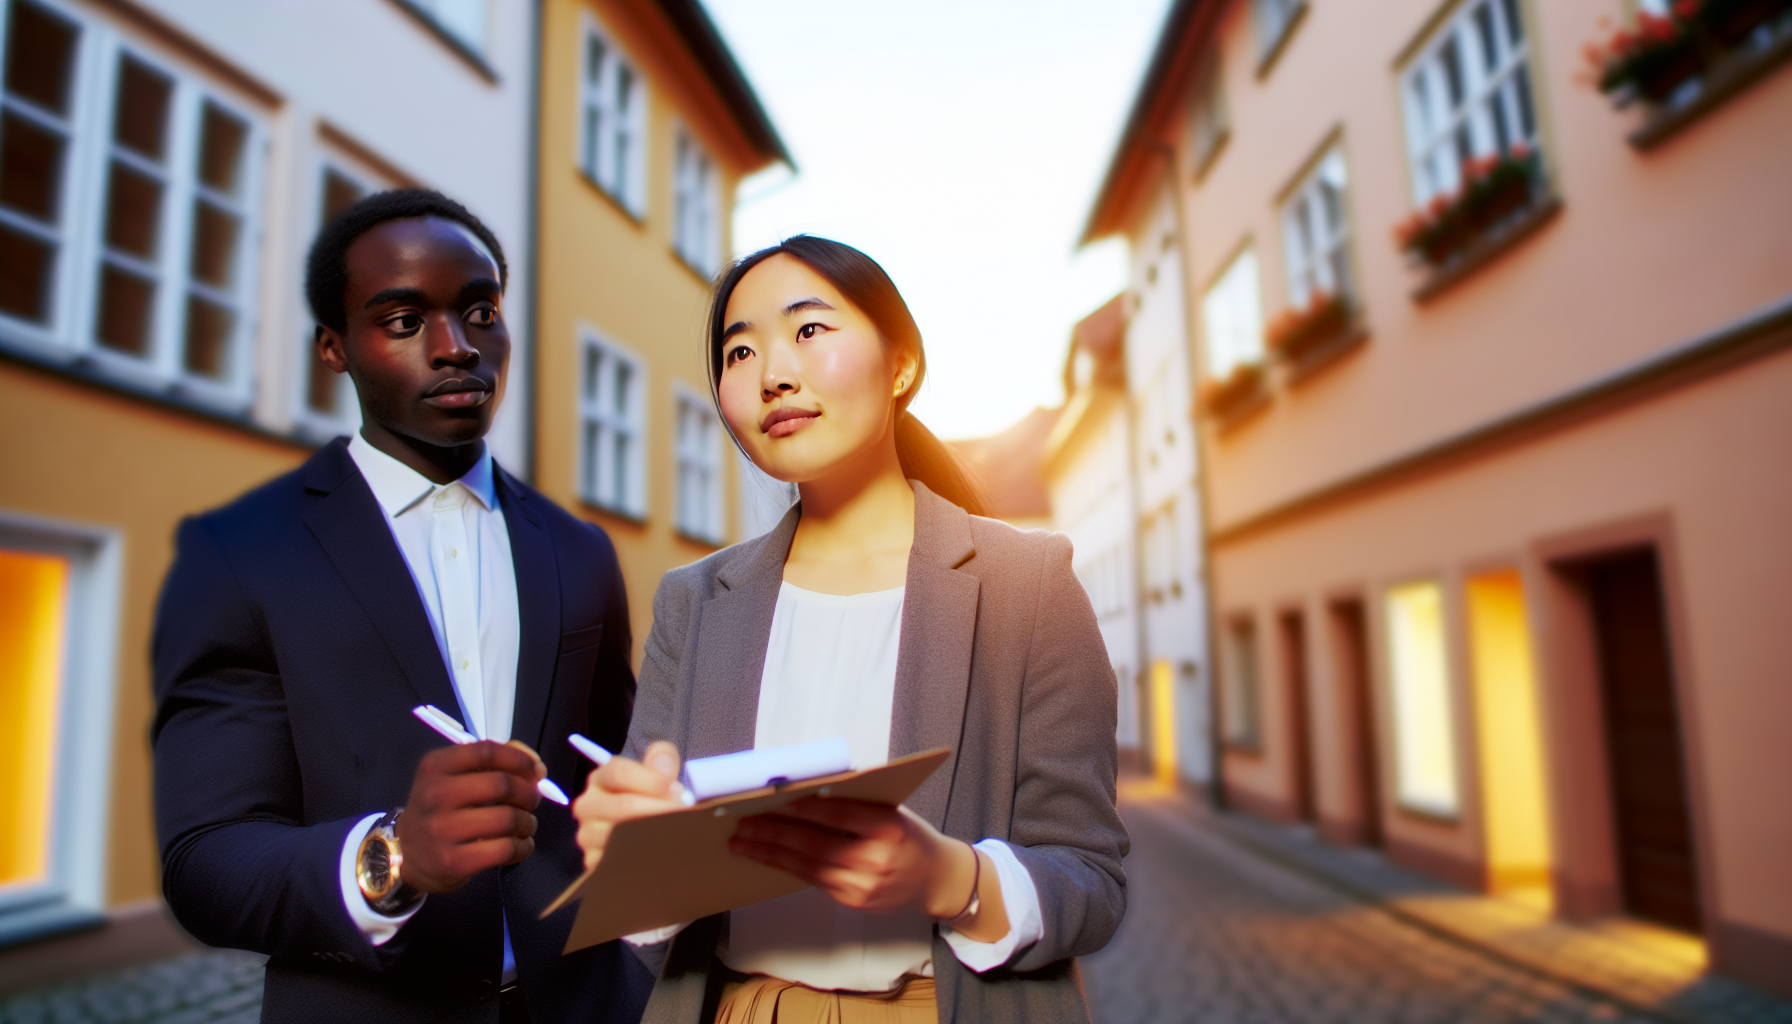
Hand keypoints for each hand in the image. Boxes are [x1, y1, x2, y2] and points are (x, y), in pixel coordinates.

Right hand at [394, 740, 545, 893]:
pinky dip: (524, 846)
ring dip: (528, 822)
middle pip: (501, 784)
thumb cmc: (441, 810)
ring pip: (508, 819)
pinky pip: (505, 849)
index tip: (534, 770)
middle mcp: (435, 795)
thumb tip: (537, 768)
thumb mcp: (453, 777)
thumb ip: (495, 761)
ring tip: (526, 824)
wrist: (408, 856)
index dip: (519, 759)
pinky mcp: (454, 862)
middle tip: (532, 801)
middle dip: (528, 793)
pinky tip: (521, 844)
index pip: (486, 752)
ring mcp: (442, 830)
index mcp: (435, 767)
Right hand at [572, 741, 686, 871]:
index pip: (618, 773)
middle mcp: (588, 806)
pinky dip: (643, 857)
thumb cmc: (652, 795)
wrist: (648, 827)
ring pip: (621, 836)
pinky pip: (616, 861)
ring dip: (655, 834)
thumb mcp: (658, 770)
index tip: (674, 787)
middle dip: (660, 809)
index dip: (650, 779)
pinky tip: (662, 852)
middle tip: (686, 814)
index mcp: (601, 778)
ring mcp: (588, 836)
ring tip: (678, 832)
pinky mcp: (593, 862)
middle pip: (624, 806)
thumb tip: (662, 768)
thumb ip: (662, 758)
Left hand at [729, 799, 1009, 939]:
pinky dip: (788, 867)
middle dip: (774, 833)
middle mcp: (875, 859)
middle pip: (814, 844)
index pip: (837, 814)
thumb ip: (855, 802)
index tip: (773, 799)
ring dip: (770, 854)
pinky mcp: (853, 901)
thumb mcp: (891, 810)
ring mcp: (863, 886)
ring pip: (807, 867)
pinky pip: (813, 881)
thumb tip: (806, 787)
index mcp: (888, 828)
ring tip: (743, 843)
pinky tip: (768, 857)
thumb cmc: (910, 836)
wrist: (937, 880)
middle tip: (743, 823)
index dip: (803, 807)